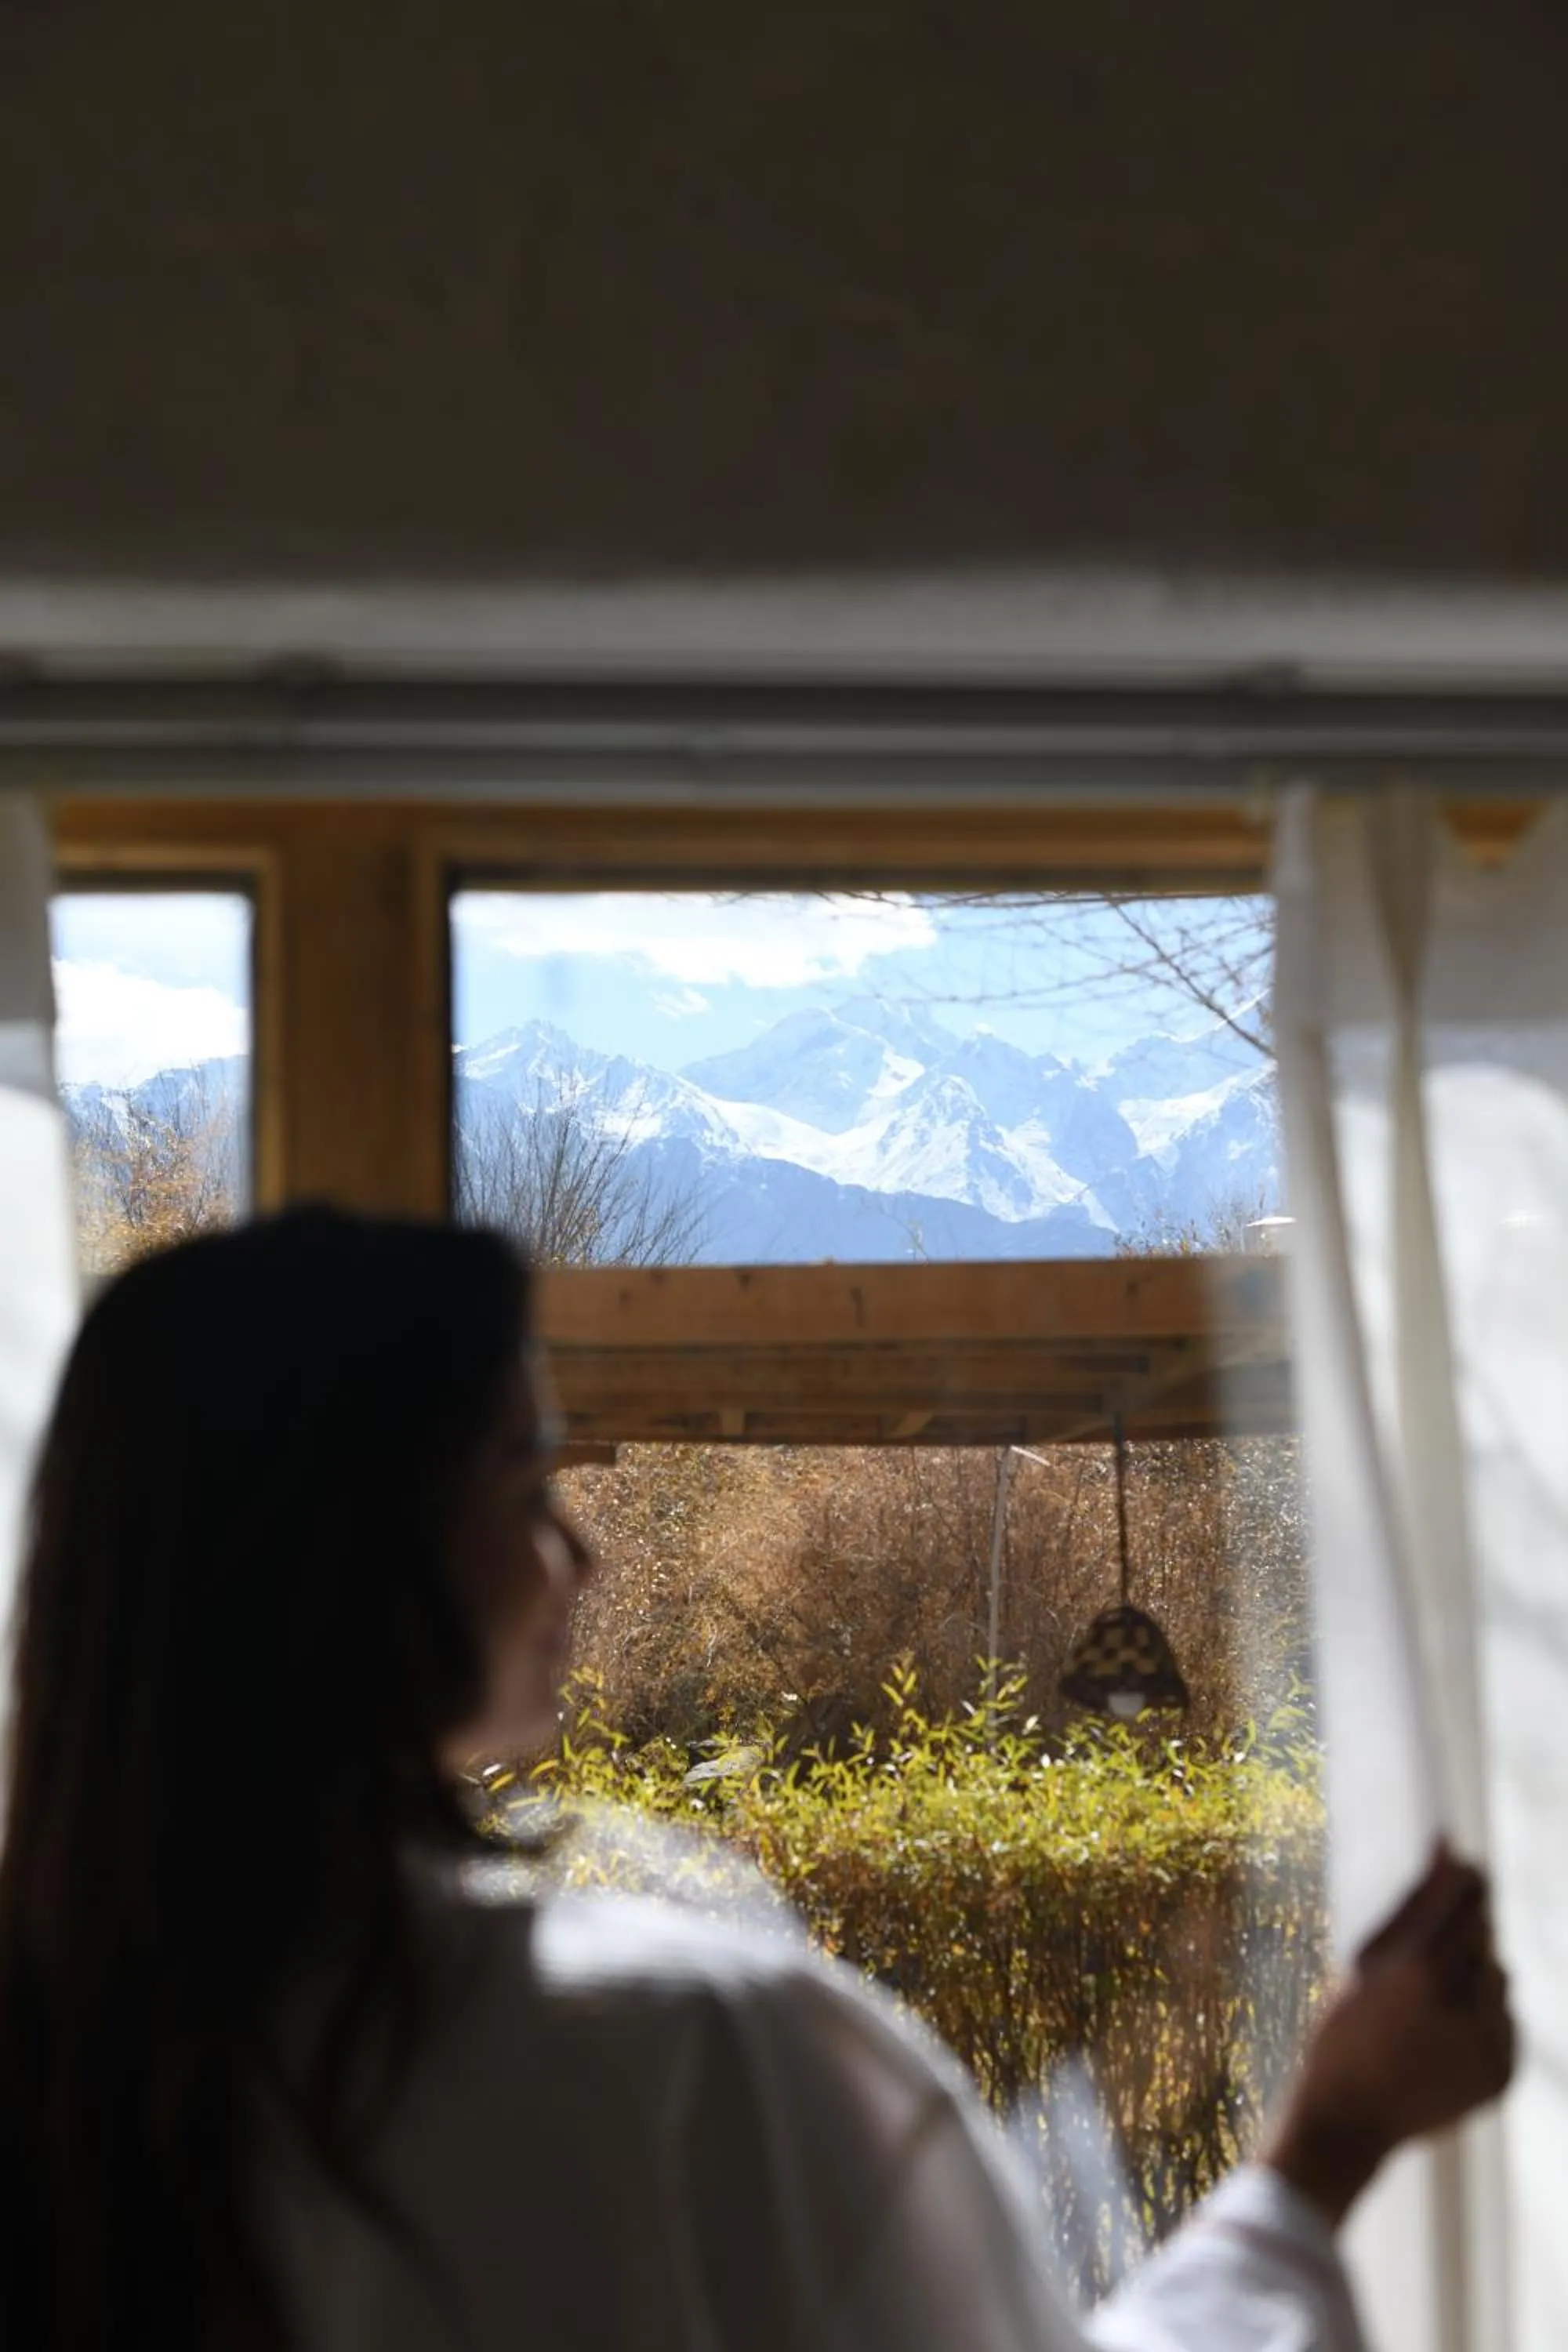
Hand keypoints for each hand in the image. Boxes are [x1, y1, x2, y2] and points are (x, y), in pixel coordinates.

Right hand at [1262, 1844, 1515, 2226]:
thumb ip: (1414, 1904)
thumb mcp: (1365, 1960)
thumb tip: (1448, 1847)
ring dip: (1473, 1976)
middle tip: (1431, 1947)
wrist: (1348, 2120)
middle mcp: (1464, 2008)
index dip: (1468, 1880)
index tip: (1466, 1868)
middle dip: (1464, 1931)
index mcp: (1423, 1972)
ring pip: (1498, 1979)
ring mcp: (1488, 2047)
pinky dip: (1482, 2019)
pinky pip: (1505, 2023)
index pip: (1468, 1900)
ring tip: (1429, 2001)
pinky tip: (1442, 2036)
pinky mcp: (1503, 2076)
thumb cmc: (1342, 2030)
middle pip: (1485, 1938)